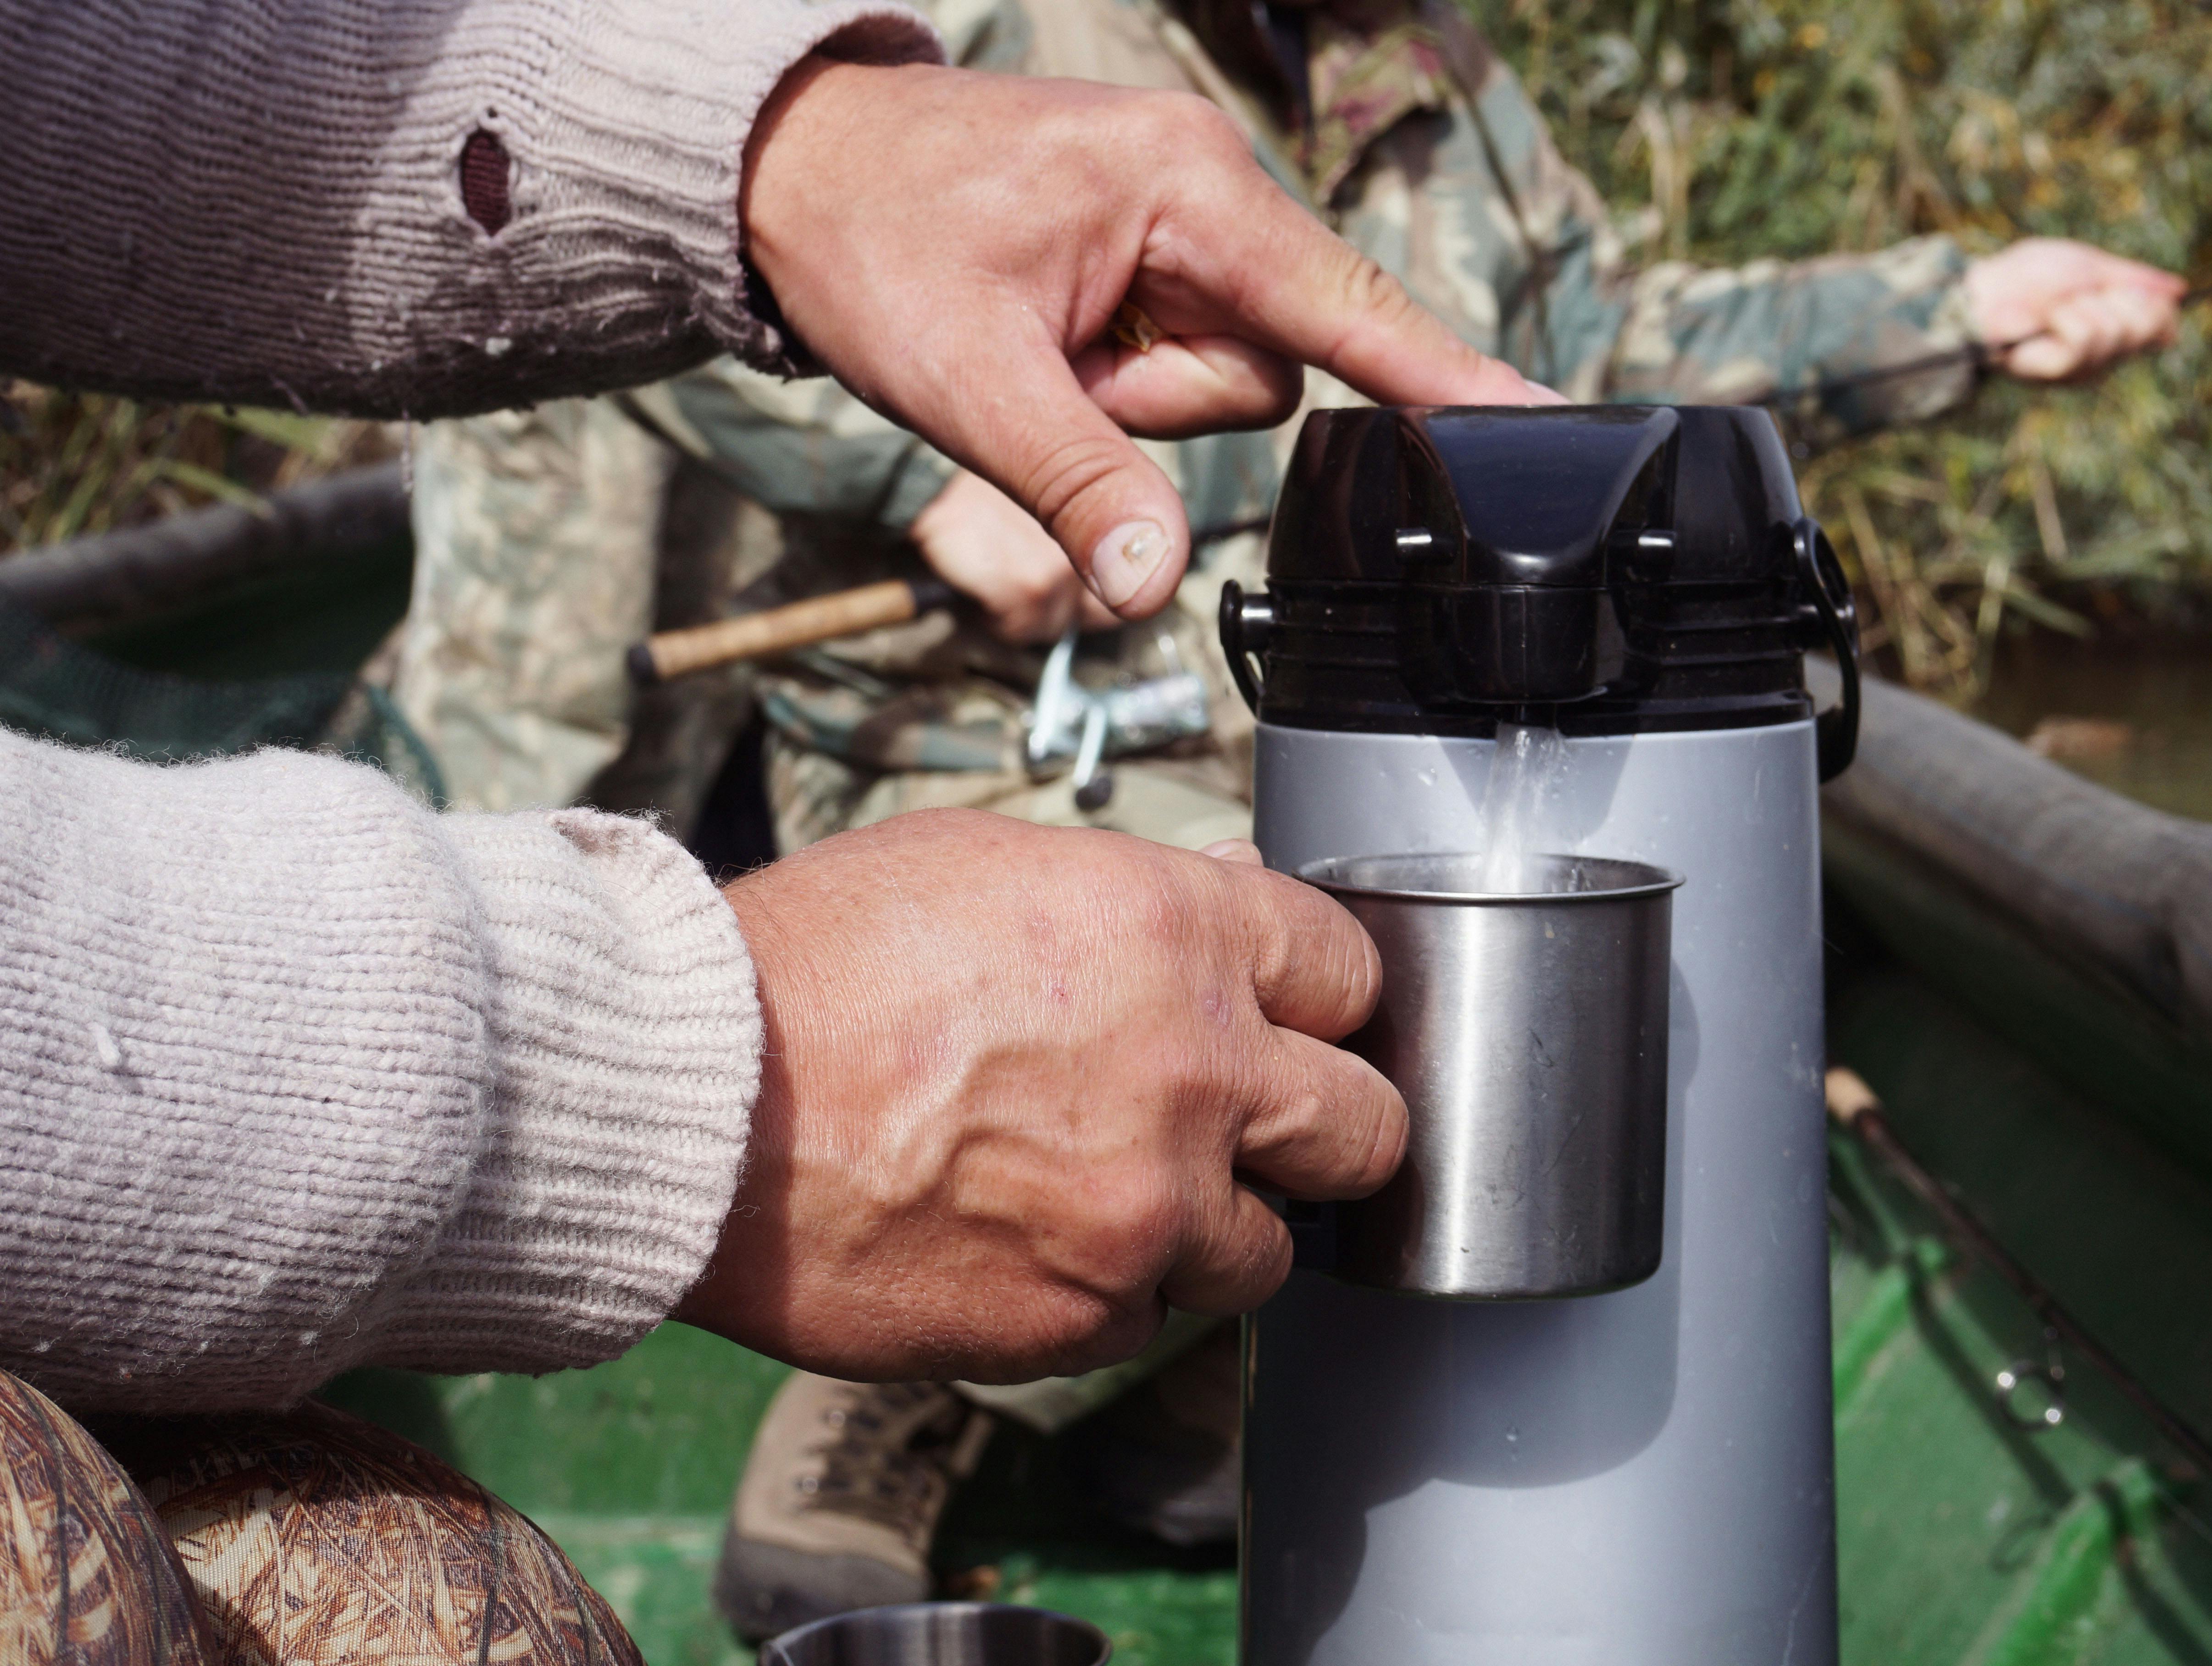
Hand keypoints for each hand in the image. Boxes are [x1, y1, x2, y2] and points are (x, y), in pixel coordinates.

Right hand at [675, 814, 1405, 1383]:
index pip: (1354, 974)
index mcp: (1182, 937)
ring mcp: (1147, 1210)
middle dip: (1323, 1131)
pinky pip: (1150, 1320)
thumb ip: (1138, 891)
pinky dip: (1109, 1293)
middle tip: (1262, 1132)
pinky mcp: (1081, 1318)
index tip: (1301, 1025)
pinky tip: (1027, 1243)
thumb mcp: (991, 862)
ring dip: (1211, 1228)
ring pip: (1265, 1251)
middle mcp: (1196, 1074)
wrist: (700, 1095)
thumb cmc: (819, 963)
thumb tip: (1228, 891)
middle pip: (1366, 1130)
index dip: (1327, 1003)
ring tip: (1108, 1193)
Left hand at [742, 61, 1553, 620]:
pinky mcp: (1161, 259)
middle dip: (1159, 404)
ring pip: (1225, 378)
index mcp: (1188, 189)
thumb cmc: (870, 242)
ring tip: (1035, 345)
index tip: (1547, 423)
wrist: (790, 169)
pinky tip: (1048, 338)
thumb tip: (1151, 587)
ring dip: (1130, 398)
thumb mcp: (966, 381)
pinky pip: (1184, 357)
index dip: (1445, 376)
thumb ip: (1076, 486)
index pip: (1352, 305)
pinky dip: (1118, 379)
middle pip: (1268, 368)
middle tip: (1048, 369)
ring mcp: (1187, 226)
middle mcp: (1209, 194)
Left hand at [1963, 238, 2182, 381]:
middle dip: (2115, 297)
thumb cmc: (2028, 278)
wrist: (1984, 291)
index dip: (2153, 303)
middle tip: (2079, 296)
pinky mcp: (2063, 373)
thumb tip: (2180, 290)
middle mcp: (2107, 355)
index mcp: (2116, 328)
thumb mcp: (2090, 267)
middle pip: (2148, 326)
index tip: (2117, 287)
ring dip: (2083, 305)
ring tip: (2055, 309)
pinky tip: (2047, 321)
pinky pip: (2088, 336)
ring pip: (2117, 330)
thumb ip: (2135, 279)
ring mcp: (2087, 368)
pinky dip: (2067, 317)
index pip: (2164, 327)